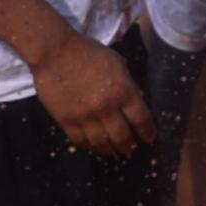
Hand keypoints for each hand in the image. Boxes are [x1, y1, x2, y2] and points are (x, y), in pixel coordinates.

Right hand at [33, 35, 156, 155]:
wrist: (55, 53)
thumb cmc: (89, 53)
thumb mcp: (118, 64)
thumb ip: (128, 84)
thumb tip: (136, 101)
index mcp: (123, 91)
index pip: (141, 119)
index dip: (148, 132)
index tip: (149, 137)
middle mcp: (106, 108)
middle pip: (122, 136)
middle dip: (130, 145)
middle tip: (132, 148)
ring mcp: (85, 117)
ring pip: (102, 143)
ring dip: (111, 150)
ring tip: (115, 151)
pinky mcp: (66, 121)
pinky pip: (80, 141)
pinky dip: (90, 147)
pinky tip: (94, 146)